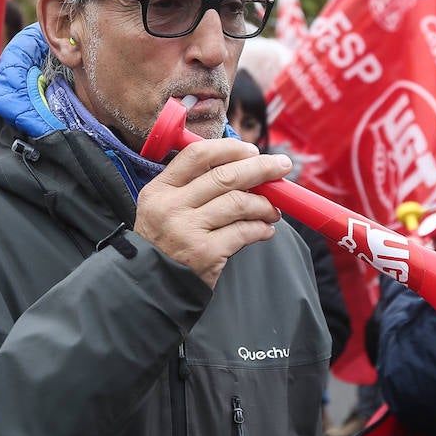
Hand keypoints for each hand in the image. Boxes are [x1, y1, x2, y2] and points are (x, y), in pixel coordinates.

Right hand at [135, 139, 291, 287]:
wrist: (154, 286)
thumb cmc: (165, 243)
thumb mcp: (163, 208)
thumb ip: (194, 186)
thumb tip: (244, 167)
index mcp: (160, 189)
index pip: (198, 155)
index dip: (230, 149)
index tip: (252, 151)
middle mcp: (171, 207)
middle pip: (225, 176)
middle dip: (261, 168)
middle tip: (281, 166)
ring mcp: (188, 230)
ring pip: (239, 203)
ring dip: (264, 204)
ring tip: (272, 210)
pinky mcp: (205, 253)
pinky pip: (244, 231)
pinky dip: (261, 228)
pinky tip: (265, 230)